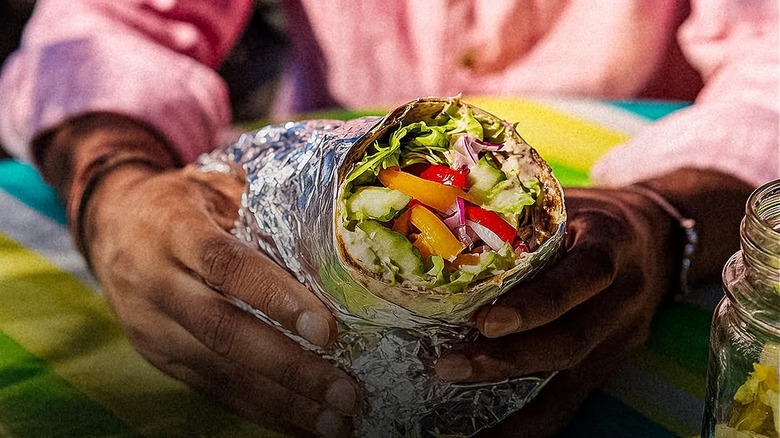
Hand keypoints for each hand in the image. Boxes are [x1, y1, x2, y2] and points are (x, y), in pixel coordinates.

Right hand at [38, 114, 359, 437]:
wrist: (110, 224)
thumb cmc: (180, 203)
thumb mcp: (215, 186)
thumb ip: (265, 209)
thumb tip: (335, 242)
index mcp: (172, 228)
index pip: (224, 265)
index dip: (274, 296)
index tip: (325, 328)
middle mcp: (155, 281)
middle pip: (222, 330)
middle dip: (289, 366)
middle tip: (344, 392)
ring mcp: (152, 326)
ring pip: (218, 371)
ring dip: (281, 401)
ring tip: (333, 421)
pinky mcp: (158, 356)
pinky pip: (210, 389)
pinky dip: (259, 410)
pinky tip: (299, 423)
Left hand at [434, 169, 751, 435]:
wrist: (657, 232)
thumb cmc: (590, 214)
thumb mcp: (565, 203)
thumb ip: (521, 222)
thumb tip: (442, 227)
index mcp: (613, 241)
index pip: (586, 275)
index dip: (539, 303)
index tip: (485, 319)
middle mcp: (625, 292)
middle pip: (574, 338)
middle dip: (508, 358)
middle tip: (449, 364)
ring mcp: (623, 332)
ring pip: (571, 372)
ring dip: (512, 390)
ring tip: (457, 393)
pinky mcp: (613, 359)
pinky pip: (573, 396)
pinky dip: (532, 419)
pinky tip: (493, 431)